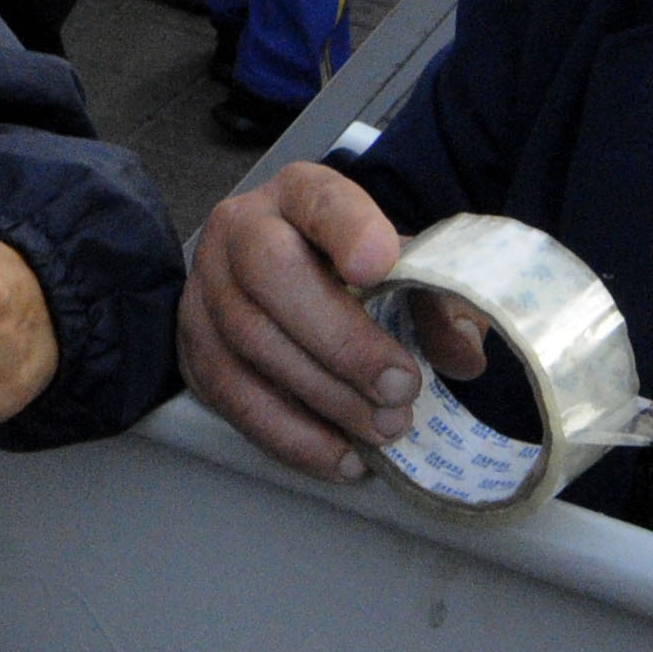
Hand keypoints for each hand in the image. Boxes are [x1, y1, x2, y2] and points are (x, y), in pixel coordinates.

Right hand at [178, 164, 485, 484]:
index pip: (319, 198)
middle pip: (270, 273)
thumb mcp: (401, 268)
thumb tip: (460, 354)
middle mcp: (239, 229)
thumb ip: (436, 301)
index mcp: (299, 194)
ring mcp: (205, 288)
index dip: (348, 228)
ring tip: (382, 430)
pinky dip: (290, 436)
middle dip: (341, 340)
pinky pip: (231, 397)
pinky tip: (341, 456)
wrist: (284, 288)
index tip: (381, 263)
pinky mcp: (192, 348)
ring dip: (323, 397)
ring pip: (249, 341)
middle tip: (400, 390)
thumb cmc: (350, 275)